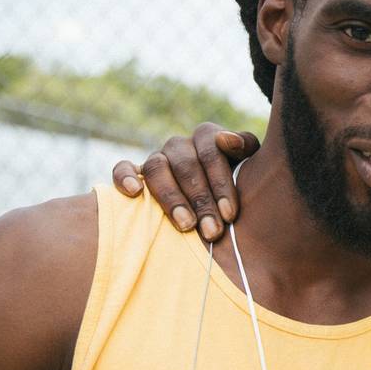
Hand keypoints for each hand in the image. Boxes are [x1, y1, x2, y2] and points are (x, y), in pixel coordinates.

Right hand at [112, 123, 259, 240]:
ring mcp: (157, 157)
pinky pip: (122, 168)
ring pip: (156, 168)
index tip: (231, 215)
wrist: (213, 200)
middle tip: (213, 231)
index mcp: (207, 138)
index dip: (221, 183)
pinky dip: (125, 177)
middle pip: (186, 165)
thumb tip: (227, 140)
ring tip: (186, 226)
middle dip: (202, 201)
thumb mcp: (248, 163)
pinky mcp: (134, 171)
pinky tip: (135, 194)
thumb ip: (245, 146)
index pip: (212, 152)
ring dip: (172, 198)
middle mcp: (180, 145)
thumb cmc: (234, 183)